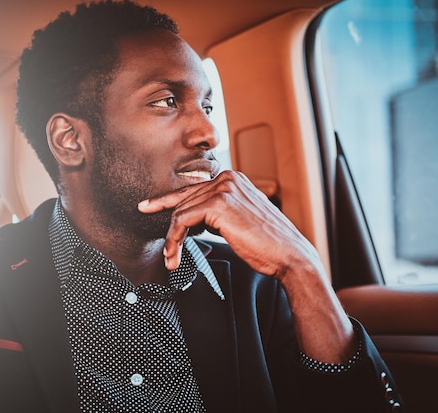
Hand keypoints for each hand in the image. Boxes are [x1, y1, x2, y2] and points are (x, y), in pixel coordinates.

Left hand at [139, 170, 355, 361]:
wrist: (290, 255)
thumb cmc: (268, 244)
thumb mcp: (239, 221)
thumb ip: (218, 213)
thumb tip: (194, 218)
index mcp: (233, 180)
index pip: (192, 189)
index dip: (167, 200)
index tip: (148, 206)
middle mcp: (228, 178)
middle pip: (184, 200)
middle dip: (170, 227)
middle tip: (166, 251)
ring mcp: (224, 188)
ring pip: (180, 211)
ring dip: (172, 238)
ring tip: (172, 259)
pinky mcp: (219, 203)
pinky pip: (182, 219)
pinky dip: (174, 238)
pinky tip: (175, 254)